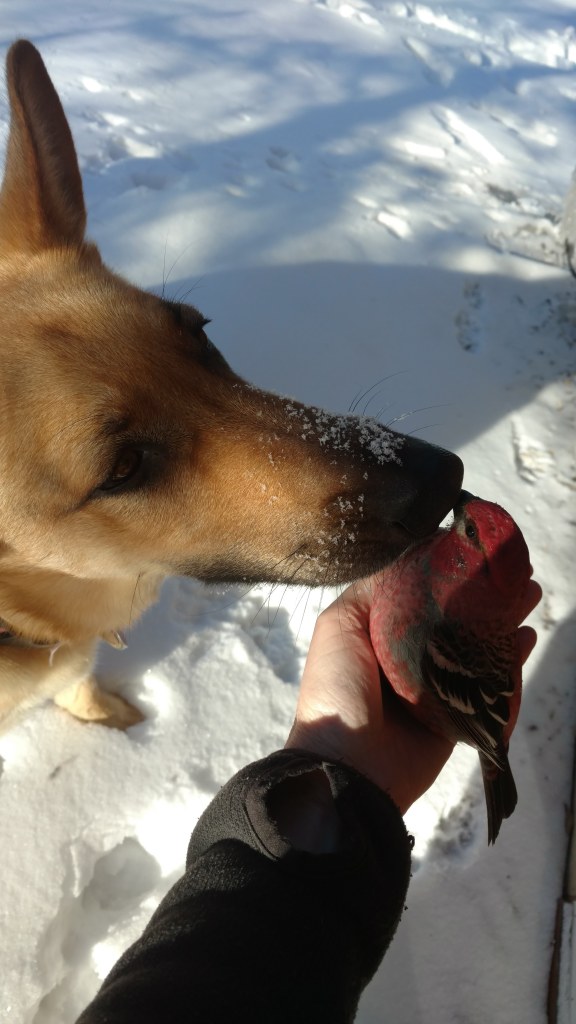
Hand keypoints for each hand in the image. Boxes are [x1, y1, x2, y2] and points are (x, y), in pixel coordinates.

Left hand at [286, 577, 539, 813]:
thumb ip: (369, 594)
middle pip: (454, 622)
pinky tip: (524, 638)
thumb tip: (406, 564)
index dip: (446, 577)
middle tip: (513, 575)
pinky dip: (510, 663)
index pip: (419, 600)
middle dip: (484, 597)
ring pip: (476, 650)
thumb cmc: (337, 688)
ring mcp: (436, 690)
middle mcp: (408, 661)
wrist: (350, 763)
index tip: (473, 555)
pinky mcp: (459, 717)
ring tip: (528, 596)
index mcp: (379, 639)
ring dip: (503, 623)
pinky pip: (489, 687)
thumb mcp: (338, 626)